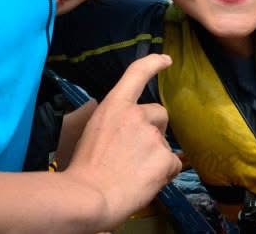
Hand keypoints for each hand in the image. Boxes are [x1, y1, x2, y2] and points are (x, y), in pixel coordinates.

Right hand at [62, 54, 180, 229]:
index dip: (153, 63)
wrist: (89, 196)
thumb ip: (114, 123)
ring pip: (164, 143)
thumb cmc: (83, 169)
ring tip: (134, 173)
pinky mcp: (165, 158)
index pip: (136, 74)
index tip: (165, 60)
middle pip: (159, 114)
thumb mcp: (93, 132)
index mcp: (114, 106)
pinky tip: (145, 182)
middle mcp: (137, 115)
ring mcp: (153, 136)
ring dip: (155, 155)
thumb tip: (125, 131)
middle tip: (135, 153)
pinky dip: (163, 173)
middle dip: (154, 130)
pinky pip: (173, 164)